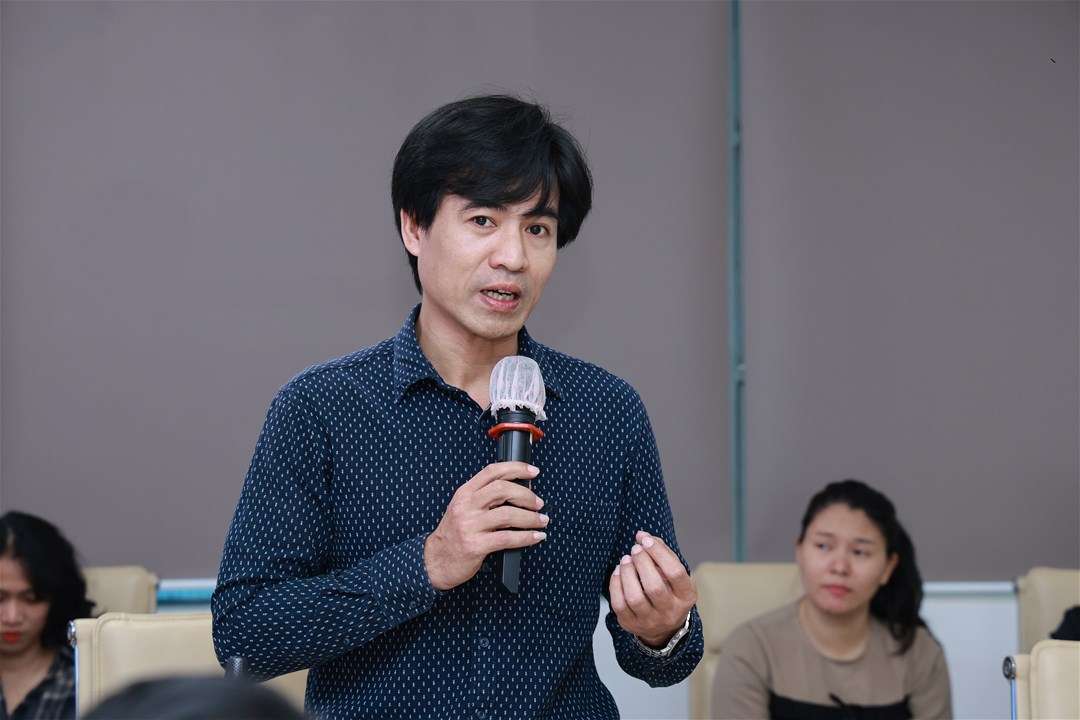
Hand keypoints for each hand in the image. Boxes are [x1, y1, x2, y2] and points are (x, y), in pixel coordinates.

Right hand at [424, 462, 548, 590]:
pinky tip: (535, 537)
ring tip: (541, 521)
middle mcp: (466, 506)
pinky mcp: (475, 545)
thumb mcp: (463, 508)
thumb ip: (484, 497)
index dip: (516, 468)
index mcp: (465, 493)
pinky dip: (526, 537)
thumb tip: (518, 491)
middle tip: (538, 504)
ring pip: (507, 514)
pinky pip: (507, 538)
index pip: (492, 471)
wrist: (434, 561)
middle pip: (502, 489)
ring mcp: (470, 526)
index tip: (533, 472)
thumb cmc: (453, 535)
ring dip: (530, 518)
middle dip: (526, 495)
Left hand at [608, 530, 697, 647]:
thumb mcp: (673, 572)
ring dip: (627, 573)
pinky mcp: (631, 624)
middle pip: (654, 586)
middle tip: (635, 549)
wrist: (663, 626)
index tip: (646, 540)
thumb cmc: (668, 590)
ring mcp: (650, 621)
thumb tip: (642, 535)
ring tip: (625, 559)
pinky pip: (619, 604)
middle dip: (642, 562)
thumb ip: (661, 551)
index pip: (675, 573)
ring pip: (635, 597)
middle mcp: (670, 612)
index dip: (659, 553)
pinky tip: (618, 572)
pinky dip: (615, 584)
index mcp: (686, 596)